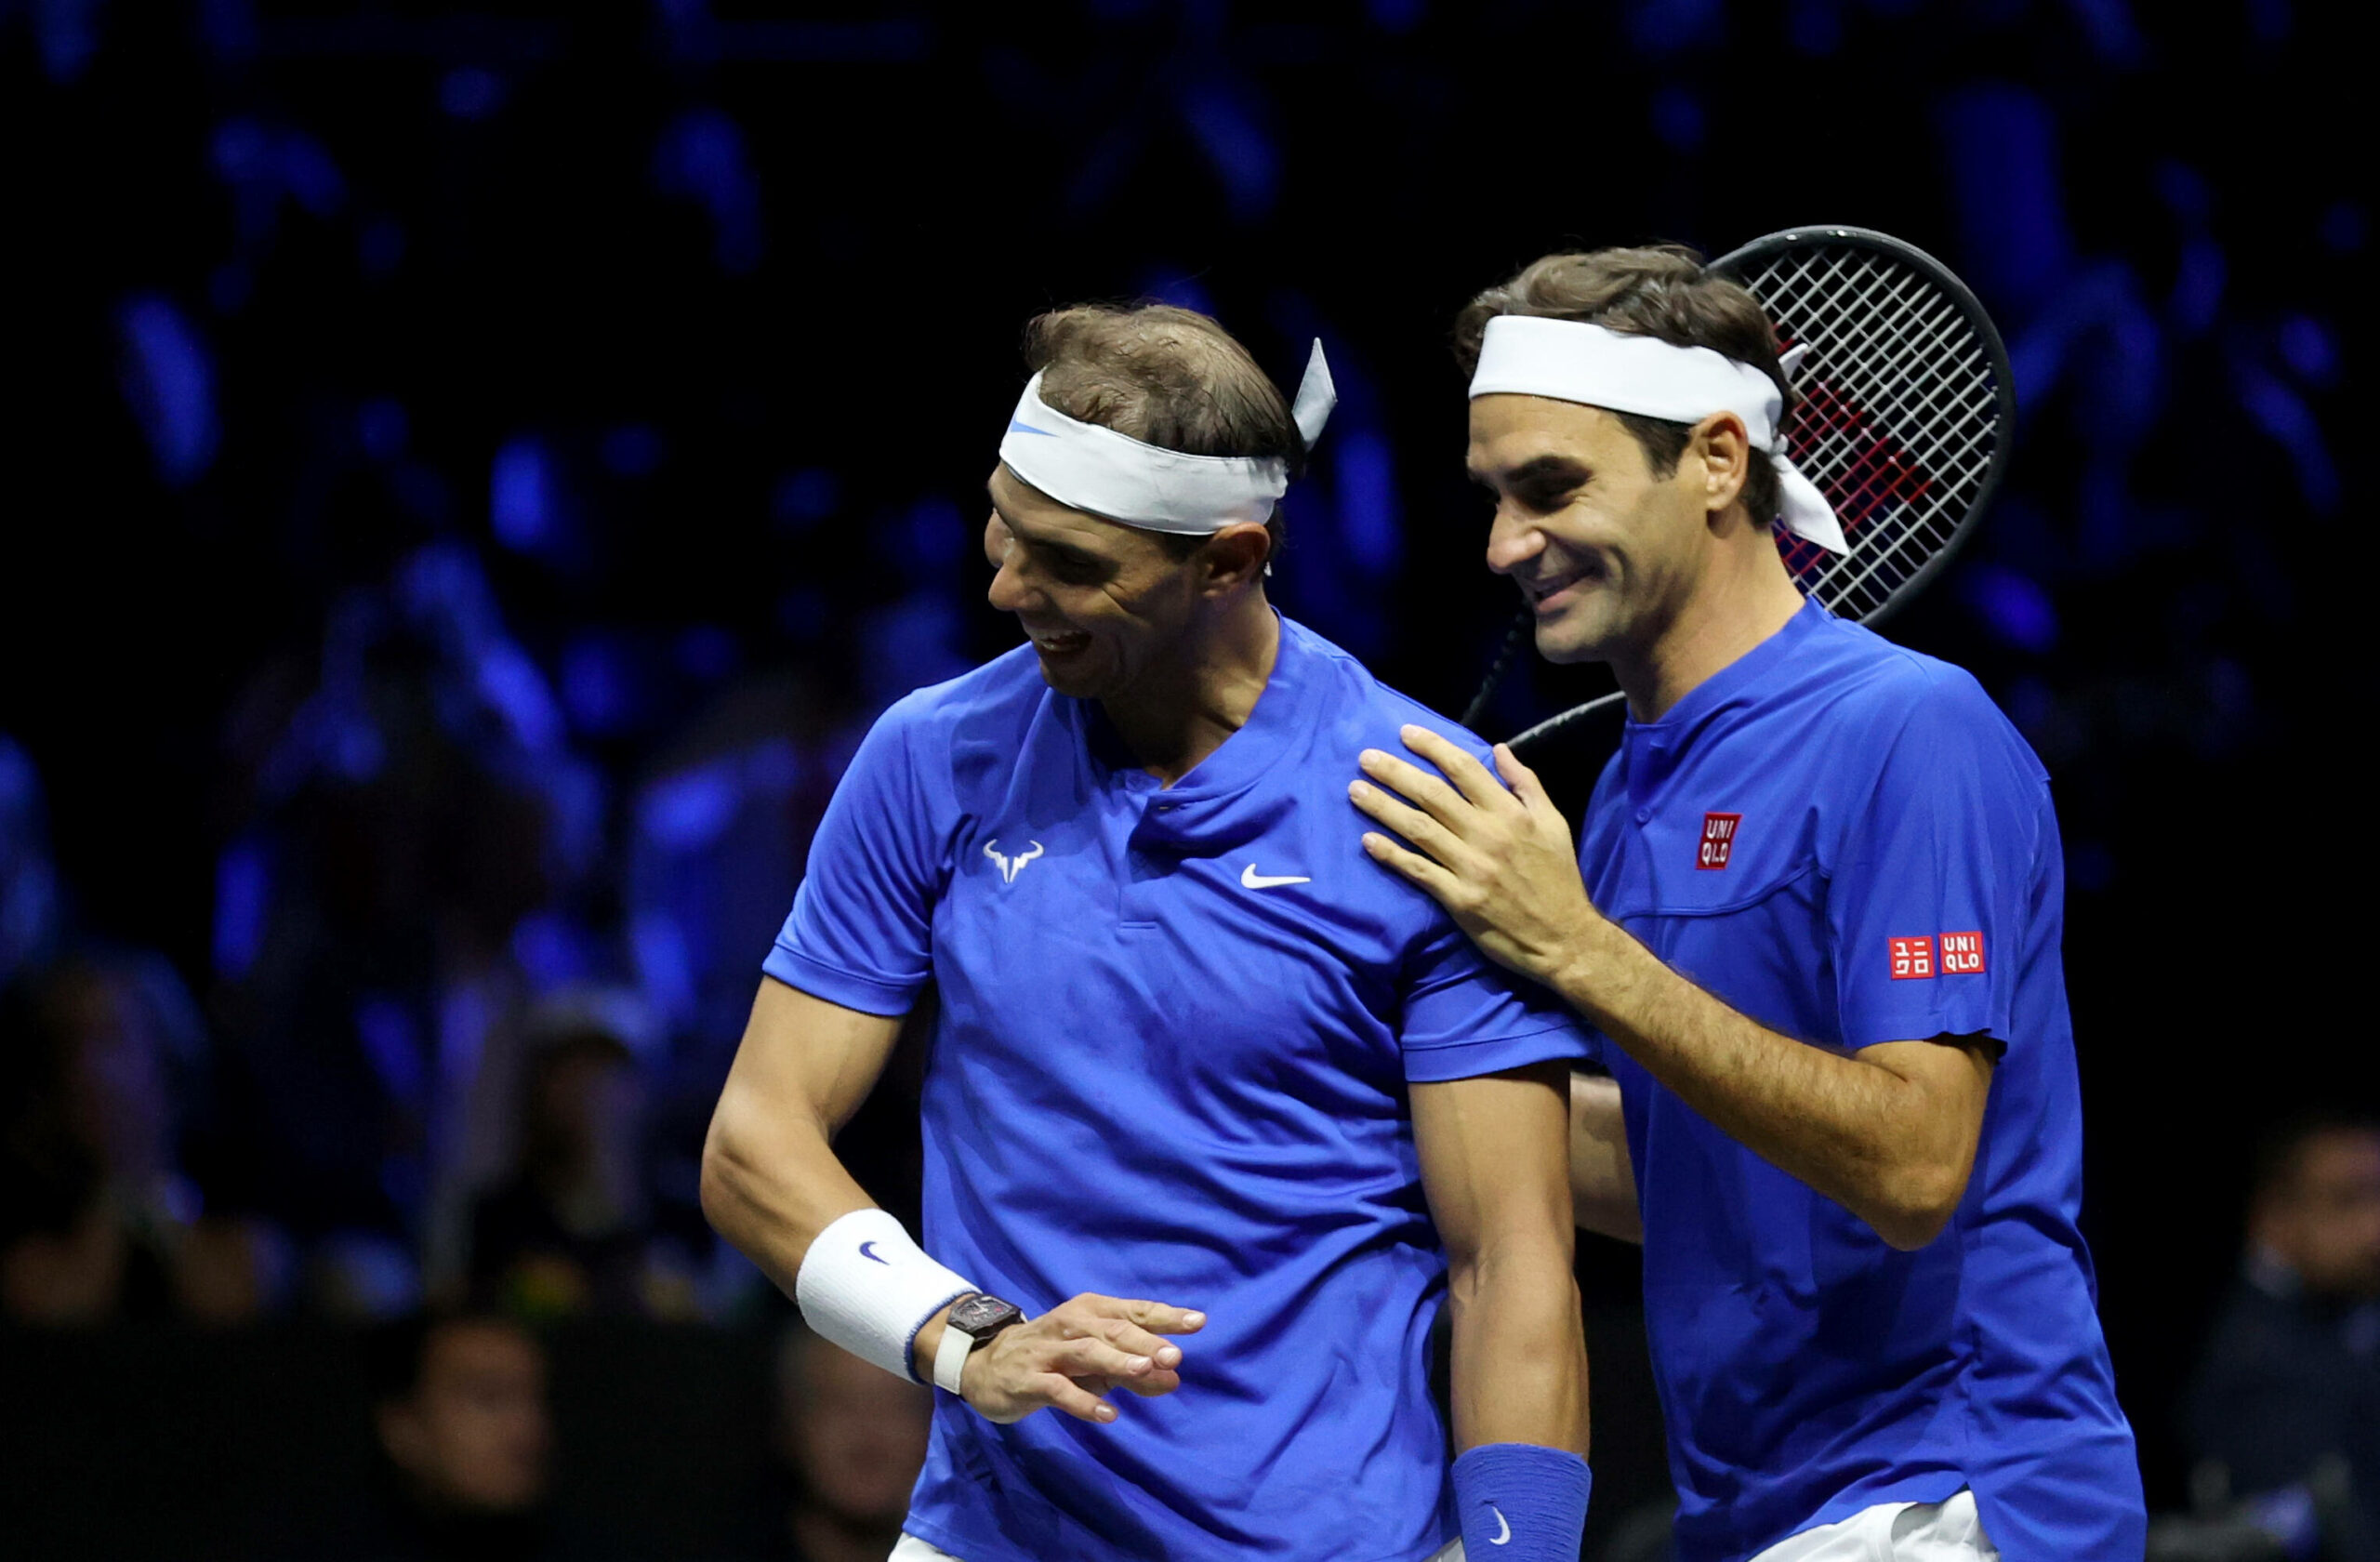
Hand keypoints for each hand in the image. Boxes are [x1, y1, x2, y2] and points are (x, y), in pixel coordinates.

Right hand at [954, 1294, 1203, 1425]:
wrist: (986, 1365)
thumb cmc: (1054, 1358)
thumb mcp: (1097, 1363)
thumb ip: (1136, 1371)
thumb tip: (1175, 1378)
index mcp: (1091, 1311)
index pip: (1133, 1311)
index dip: (1165, 1316)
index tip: (1198, 1322)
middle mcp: (1071, 1325)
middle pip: (1111, 1329)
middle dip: (1144, 1341)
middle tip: (1174, 1355)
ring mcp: (1048, 1352)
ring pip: (1086, 1352)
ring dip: (1116, 1362)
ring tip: (1144, 1372)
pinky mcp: (1029, 1379)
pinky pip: (1059, 1390)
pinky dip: (1084, 1402)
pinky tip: (1109, 1415)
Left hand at [1349, 726, 1604, 986]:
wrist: (1564, 938)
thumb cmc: (1558, 878)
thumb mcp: (1554, 823)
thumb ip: (1527, 784)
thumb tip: (1499, 749)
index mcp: (1511, 813)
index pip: (1464, 769)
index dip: (1432, 747)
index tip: (1404, 733)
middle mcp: (1488, 834)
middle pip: (1432, 794)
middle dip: (1395, 772)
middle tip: (1364, 757)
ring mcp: (1471, 867)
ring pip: (1418, 829)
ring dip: (1383, 807)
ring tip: (1355, 790)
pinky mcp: (1459, 898)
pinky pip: (1418, 870)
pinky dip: (1391, 854)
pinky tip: (1367, 841)